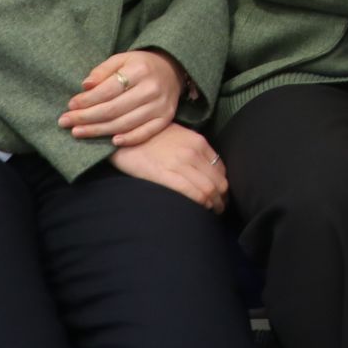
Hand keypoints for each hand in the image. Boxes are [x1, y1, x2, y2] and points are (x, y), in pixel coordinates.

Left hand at [61, 48, 184, 145]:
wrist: (173, 69)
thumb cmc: (140, 65)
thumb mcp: (122, 59)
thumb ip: (102, 71)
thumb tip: (85, 86)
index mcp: (140, 70)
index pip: (108, 90)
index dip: (86, 100)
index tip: (70, 106)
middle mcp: (152, 89)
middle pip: (113, 110)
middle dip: (86, 118)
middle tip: (65, 122)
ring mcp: (160, 105)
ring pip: (124, 124)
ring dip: (98, 131)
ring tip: (78, 133)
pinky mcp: (166, 118)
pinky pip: (145, 133)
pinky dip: (128, 139)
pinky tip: (111, 142)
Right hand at [109, 123, 227, 212]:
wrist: (125, 135)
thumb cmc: (150, 137)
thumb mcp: (179, 135)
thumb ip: (193, 149)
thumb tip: (205, 169)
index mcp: (198, 142)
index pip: (220, 168)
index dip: (222, 184)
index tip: (221, 195)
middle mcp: (193, 152)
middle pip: (218, 180)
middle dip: (222, 198)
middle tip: (220, 208)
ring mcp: (180, 163)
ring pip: (209, 188)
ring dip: (214, 204)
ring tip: (213, 212)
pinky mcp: (166, 174)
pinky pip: (192, 192)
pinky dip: (201, 203)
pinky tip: (201, 209)